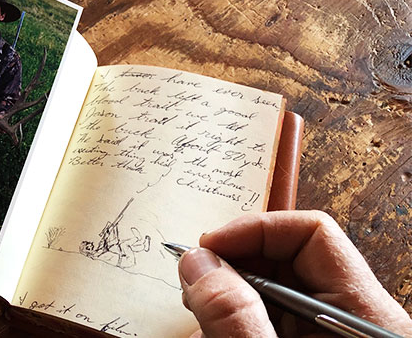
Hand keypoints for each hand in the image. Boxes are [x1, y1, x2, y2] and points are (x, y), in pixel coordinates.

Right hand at [177, 210, 411, 336]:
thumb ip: (236, 317)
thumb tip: (197, 263)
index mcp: (362, 313)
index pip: (312, 233)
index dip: (254, 229)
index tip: (208, 247)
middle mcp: (346, 315)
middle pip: (285, 259)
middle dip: (231, 267)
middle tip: (194, 284)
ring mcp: (324, 332)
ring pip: (268, 291)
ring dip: (226, 300)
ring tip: (202, 323)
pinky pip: (266, 317)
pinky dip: (234, 321)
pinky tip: (217, 333)